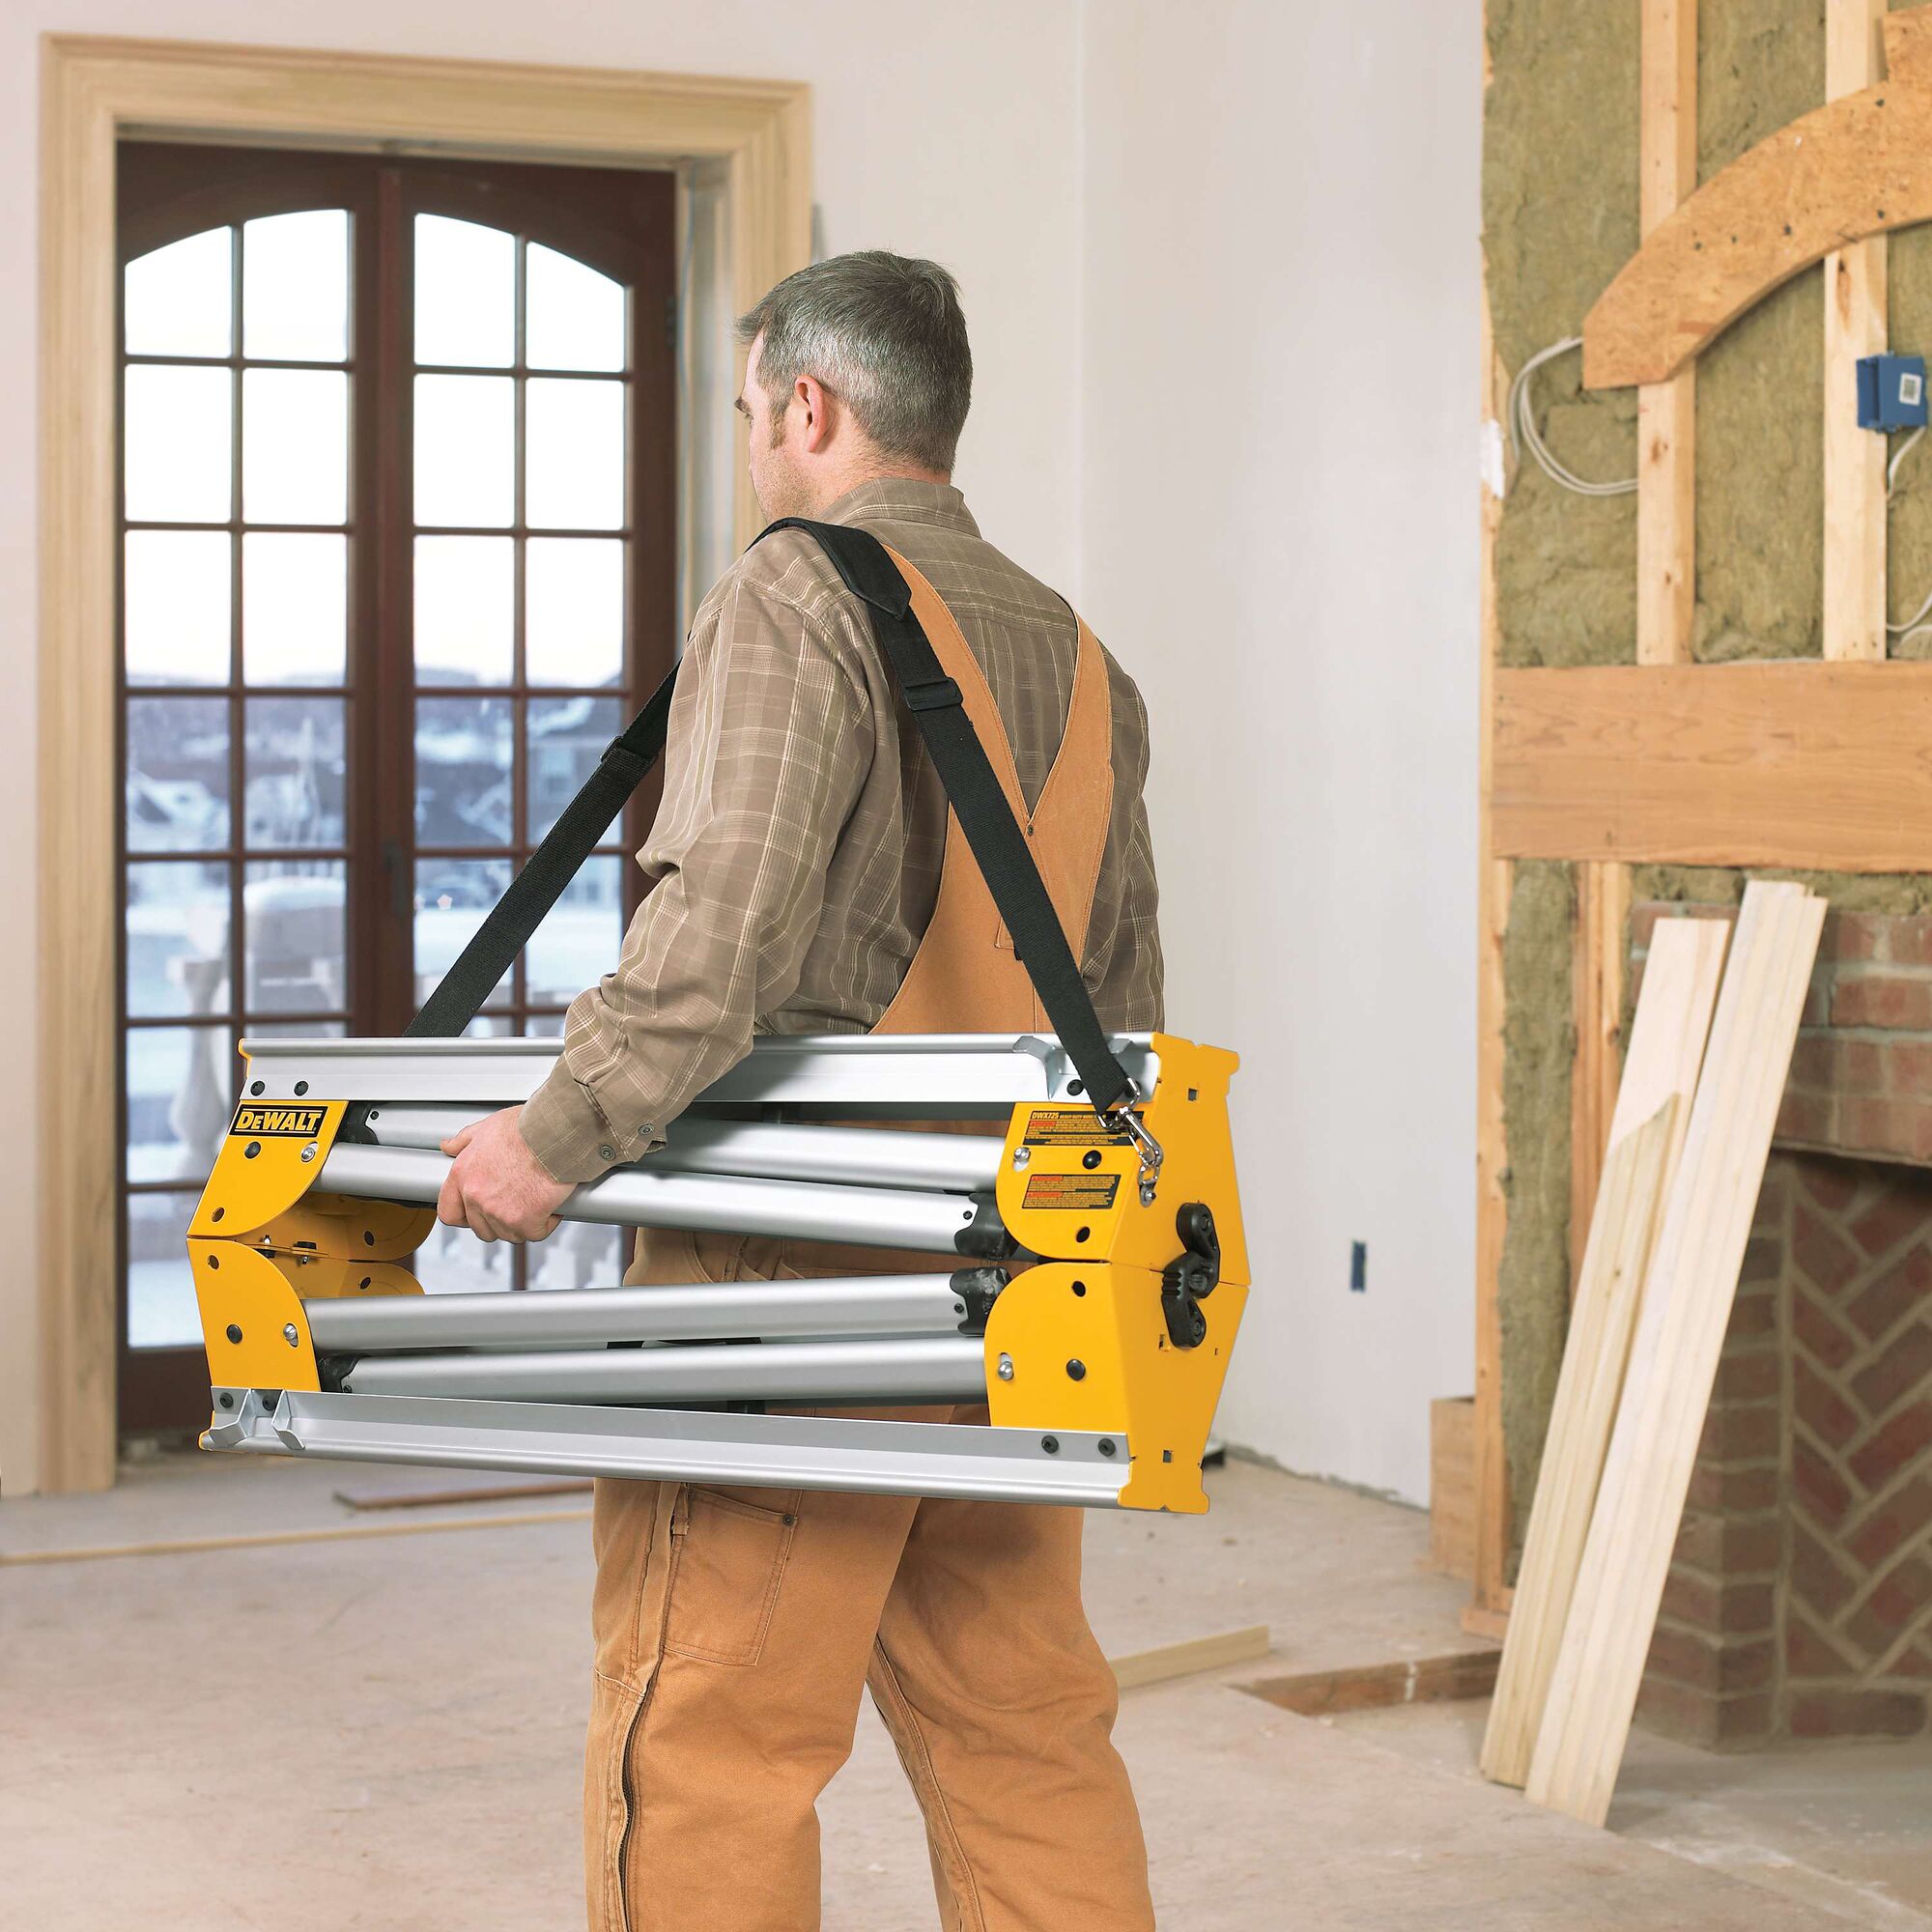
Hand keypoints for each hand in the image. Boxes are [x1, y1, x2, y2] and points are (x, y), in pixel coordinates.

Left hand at [438, 1106, 574, 1242]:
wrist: (556, 1134)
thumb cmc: (527, 1127)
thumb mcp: (488, 1126)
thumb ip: (464, 1140)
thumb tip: (448, 1146)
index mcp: (463, 1174)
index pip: (449, 1213)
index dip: (465, 1217)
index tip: (478, 1214)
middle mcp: (476, 1195)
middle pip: (482, 1229)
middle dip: (500, 1220)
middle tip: (518, 1202)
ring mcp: (499, 1211)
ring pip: (509, 1233)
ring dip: (524, 1222)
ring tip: (536, 1200)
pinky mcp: (525, 1220)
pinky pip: (534, 1233)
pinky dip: (546, 1222)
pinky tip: (550, 1205)